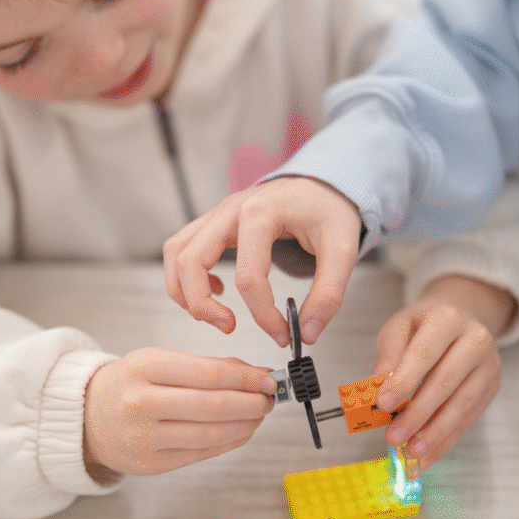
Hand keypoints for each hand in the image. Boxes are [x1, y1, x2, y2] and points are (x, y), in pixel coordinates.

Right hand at [82, 348, 277, 475]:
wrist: (88, 418)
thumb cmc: (130, 385)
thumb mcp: (159, 362)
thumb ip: (206, 367)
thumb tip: (256, 374)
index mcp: (143, 368)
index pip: (210, 374)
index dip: (248, 378)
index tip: (269, 379)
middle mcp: (140, 403)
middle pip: (214, 406)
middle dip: (253, 403)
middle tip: (270, 399)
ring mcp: (144, 438)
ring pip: (212, 434)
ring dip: (246, 425)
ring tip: (259, 415)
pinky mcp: (151, 465)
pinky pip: (202, 453)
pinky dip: (230, 442)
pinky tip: (242, 431)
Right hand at [163, 176, 361, 346]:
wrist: (321, 183)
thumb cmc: (328, 209)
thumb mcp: (343, 249)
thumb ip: (328, 294)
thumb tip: (306, 333)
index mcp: (261, 214)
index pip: (248, 278)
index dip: (263, 316)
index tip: (282, 335)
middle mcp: (230, 210)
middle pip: (190, 262)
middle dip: (202, 305)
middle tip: (228, 327)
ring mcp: (218, 214)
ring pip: (176, 253)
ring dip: (184, 291)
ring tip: (214, 315)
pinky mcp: (214, 222)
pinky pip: (182, 248)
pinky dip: (187, 275)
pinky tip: (219, 290)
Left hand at [371, 276, 514, 469]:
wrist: (459, 321)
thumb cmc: (422, 326)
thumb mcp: (398, 328)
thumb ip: (388, 355)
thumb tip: (377, 386)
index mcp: (447, 319)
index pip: (424, 354)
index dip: (404, 381)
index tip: (383, 404)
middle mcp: (476, 339)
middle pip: (445, 382)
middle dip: (418, 414)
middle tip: (393, 437)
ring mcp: (489, 365)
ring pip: (462, 404)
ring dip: (436, 433)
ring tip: (412, 451)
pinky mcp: (493, 386)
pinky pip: (470, 417)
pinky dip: (448, 439)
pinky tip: (429, 453)